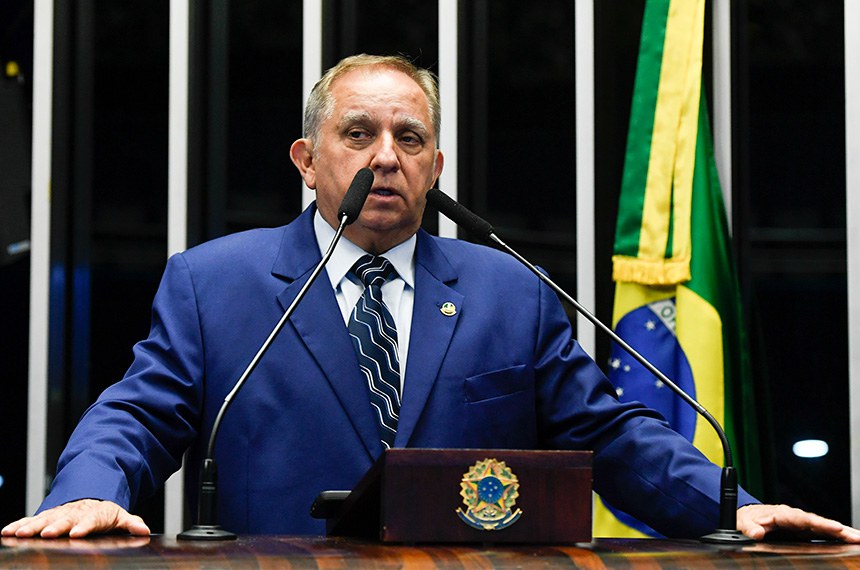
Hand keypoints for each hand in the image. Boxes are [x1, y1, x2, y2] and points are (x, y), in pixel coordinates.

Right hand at [1, 499, 149, 538]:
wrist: (91, 495)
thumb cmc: (105, 512)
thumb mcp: (120, 516)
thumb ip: (131, 523)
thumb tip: (144, 529)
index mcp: (95, 513)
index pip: (91, 520)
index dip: (84, 526)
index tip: (77, 533)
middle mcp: (75, 512)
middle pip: (65, 520)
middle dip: (56, 527)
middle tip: (47, 534)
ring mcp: (60, 513)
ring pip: (45, 519)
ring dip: (32, 526)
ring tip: (20, 533)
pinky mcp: (47, 516)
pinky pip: (31, 519)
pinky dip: (19, 524)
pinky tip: (8, 531)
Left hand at [738, 504, 859, 541]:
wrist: (747, 516)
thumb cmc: (746, 519)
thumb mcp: (743, 523)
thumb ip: (750, 528)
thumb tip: (757, 533)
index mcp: (782, 514)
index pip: (804, 520)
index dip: (821, 524)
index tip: (837, 528)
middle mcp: (795, 516)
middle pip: (820, 523)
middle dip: (840, 529)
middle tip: (858, 537)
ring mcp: (801, 523)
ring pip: (824, 527)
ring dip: (842, 533)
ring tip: (858, 539)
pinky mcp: (804, 530)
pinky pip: (822, 532)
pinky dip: (836, 535)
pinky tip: (848, 540)